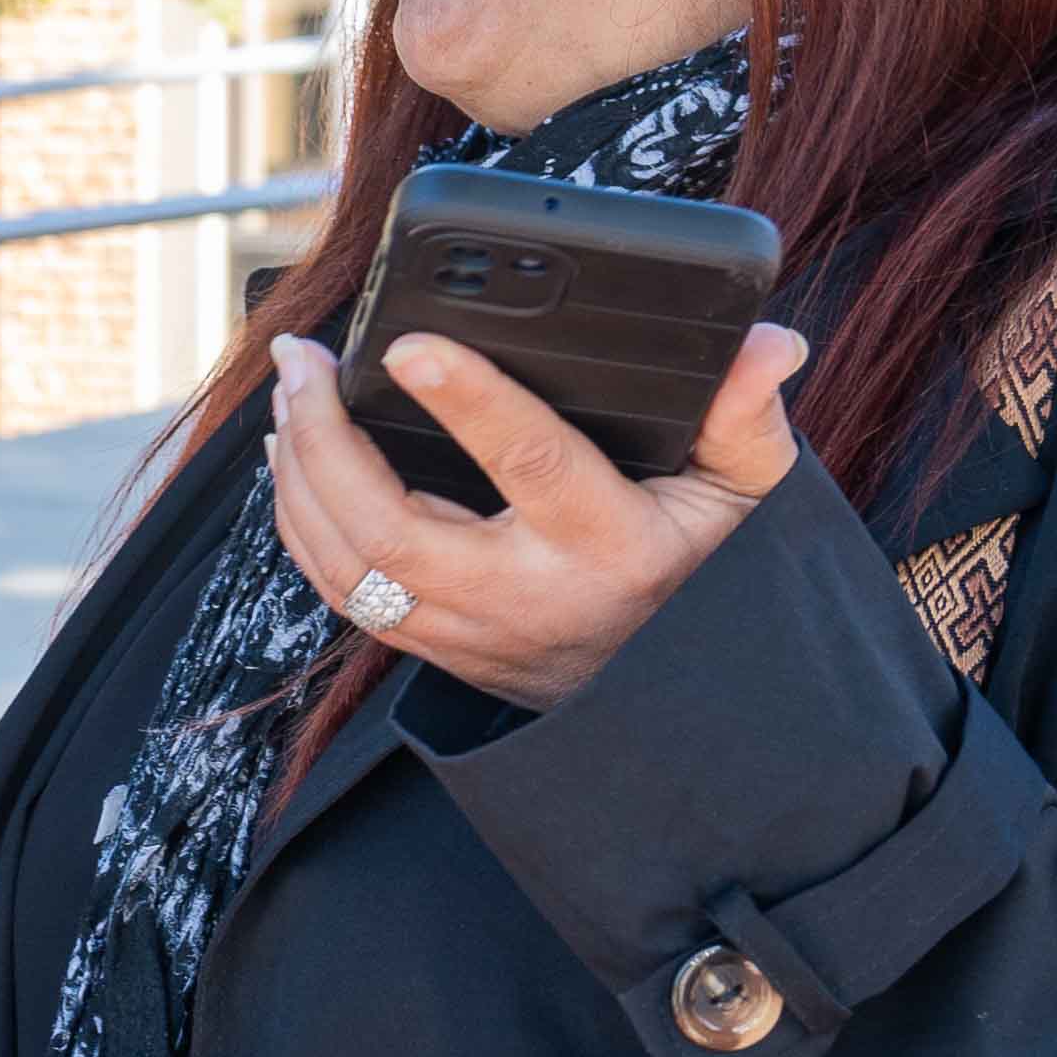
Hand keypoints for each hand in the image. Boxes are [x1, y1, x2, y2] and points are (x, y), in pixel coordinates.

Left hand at [265, 320, 808, 712]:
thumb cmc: (712, 585)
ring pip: (348, 563)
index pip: (530, 464)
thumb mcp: (747, 502)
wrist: (683, 712)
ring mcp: (469, 631)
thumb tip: (768, 343)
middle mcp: (524, 596)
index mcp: (608, 547)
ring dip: (299, 475)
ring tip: (288, 395)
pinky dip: (302, 522)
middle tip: (302, 360)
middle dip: (326, 438)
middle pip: (390, 524)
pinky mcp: (436, 648)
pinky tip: (292, 460)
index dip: (468, 401)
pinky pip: (342, 590)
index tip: (410, 344)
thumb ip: (745, 417)